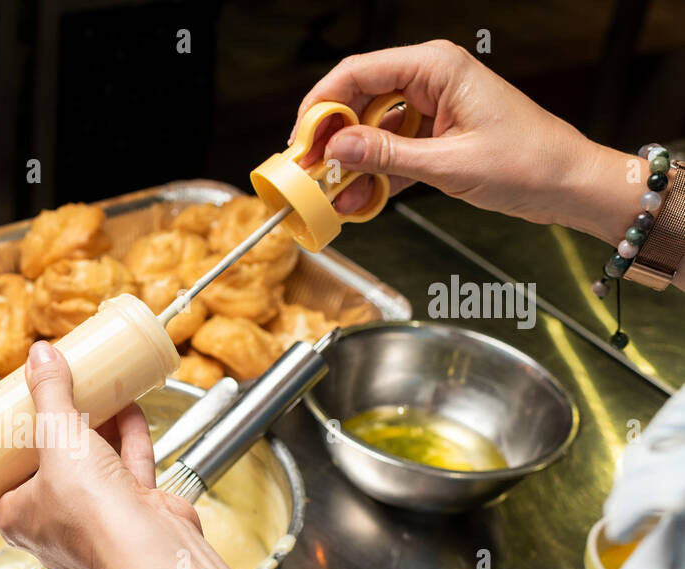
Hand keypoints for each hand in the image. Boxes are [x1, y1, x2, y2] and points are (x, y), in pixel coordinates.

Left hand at [0, 342, 252, 568]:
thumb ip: (50, 395)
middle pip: (52, 467)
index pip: (4, 477)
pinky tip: (129, 409)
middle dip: (59, 431)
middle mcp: (55, 524)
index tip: (17, 416)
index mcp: (19, 517)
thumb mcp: (58, 437)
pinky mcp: (132, 513)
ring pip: (92, 467)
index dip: (9, 445)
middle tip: (58, 397)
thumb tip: (40, 357)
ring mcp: (96, 521)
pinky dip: (128, 440)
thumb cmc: (89, 510)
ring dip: (96, 431)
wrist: (149, 545)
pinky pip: (127, 470)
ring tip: (96, 394)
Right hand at [295, 40, 641, 247]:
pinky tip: (358, 201)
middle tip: (310, 174)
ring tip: (333, 197)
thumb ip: (387, 156)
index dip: (320, 107)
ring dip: (350, 165)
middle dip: (331, 140)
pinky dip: (373, 176)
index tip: (300, 142)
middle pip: (357, 101)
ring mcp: (430, 108)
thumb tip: (337, 150)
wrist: (568, 184)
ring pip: (370, 131)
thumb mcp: (449, 165)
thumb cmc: (529, 163)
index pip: (357, 73)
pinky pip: (389, 151)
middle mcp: (429, 80)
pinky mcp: (433, 136)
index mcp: (436, 67)